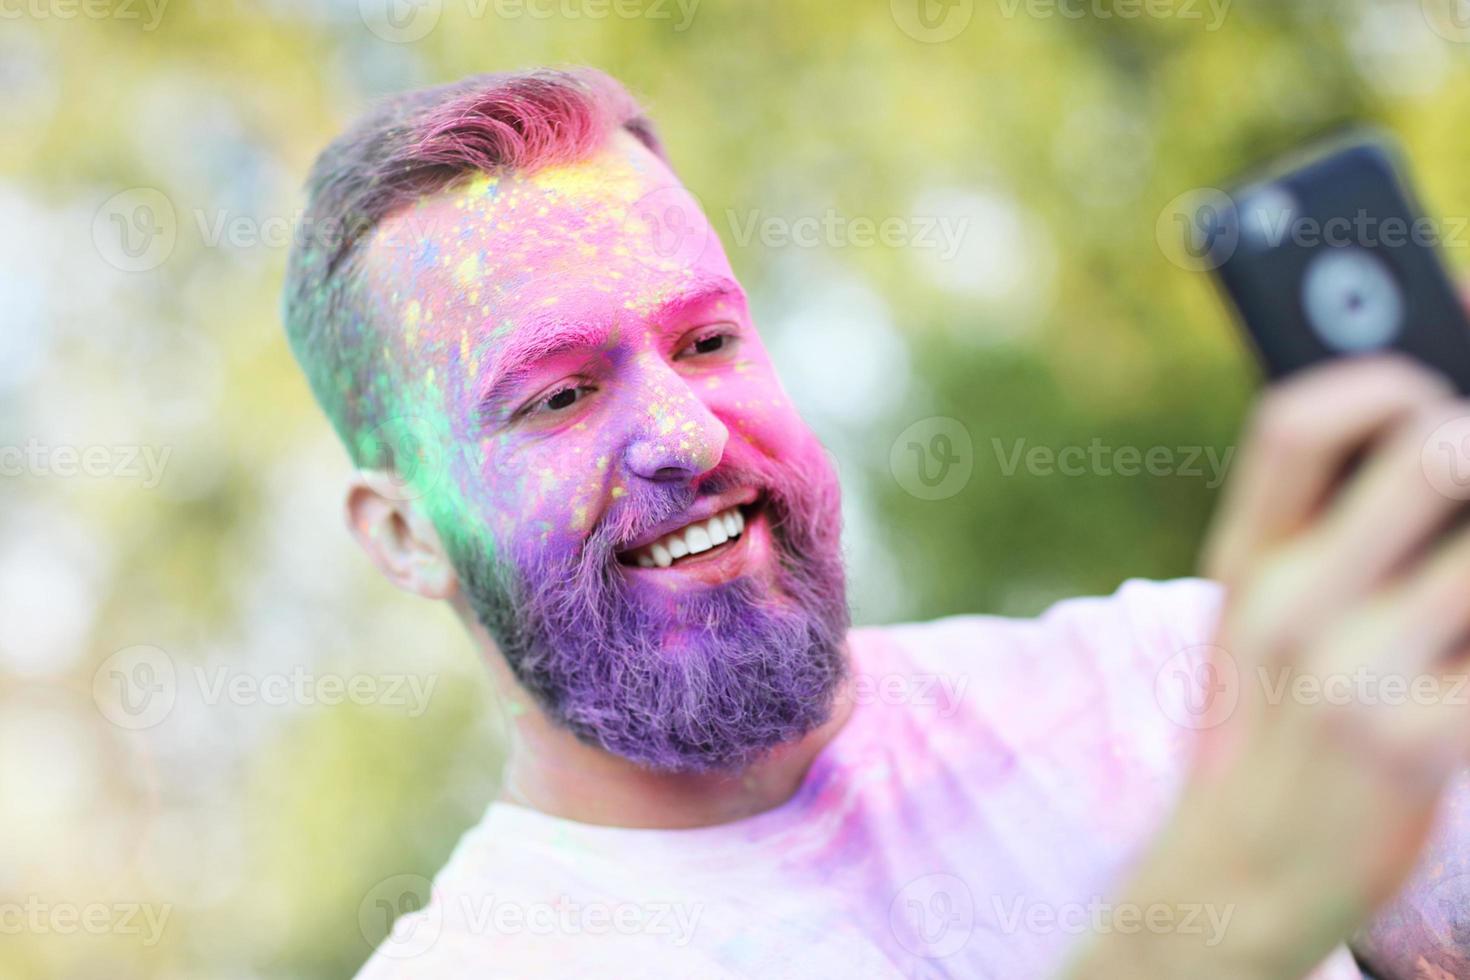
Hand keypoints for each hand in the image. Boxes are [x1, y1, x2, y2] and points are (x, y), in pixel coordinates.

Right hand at [1067, 355, 1469, 978]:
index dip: (1380, 379)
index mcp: (1248, 563)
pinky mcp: (1417, 745)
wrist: (1241, 871)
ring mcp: (1353, 674)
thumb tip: (1438, 446)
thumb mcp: (1256, 625)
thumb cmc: (1270, 728)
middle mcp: (1292, 605)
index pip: (1296, 425)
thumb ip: (1323, 537)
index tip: (1432, 387)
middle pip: (1433, 454)